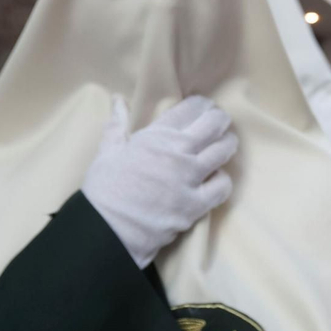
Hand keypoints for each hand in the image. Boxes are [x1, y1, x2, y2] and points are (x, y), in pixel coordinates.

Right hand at [80, 96, 236, 268]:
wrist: (107, 230)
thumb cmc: (104, 190)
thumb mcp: (106, 152)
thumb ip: (117, 124)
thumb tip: (117, 100)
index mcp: (156, 137)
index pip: (191, 108)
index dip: (203, 105)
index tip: (205, 107)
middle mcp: (178, 153)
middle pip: (214, 125)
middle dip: (220, 120)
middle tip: (220, 122)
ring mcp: (190, 179)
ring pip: (224, 151)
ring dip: (227, 145)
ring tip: (223, 146)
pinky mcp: (196, 205)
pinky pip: (223, 186)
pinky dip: (223, 181)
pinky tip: (216, 179)